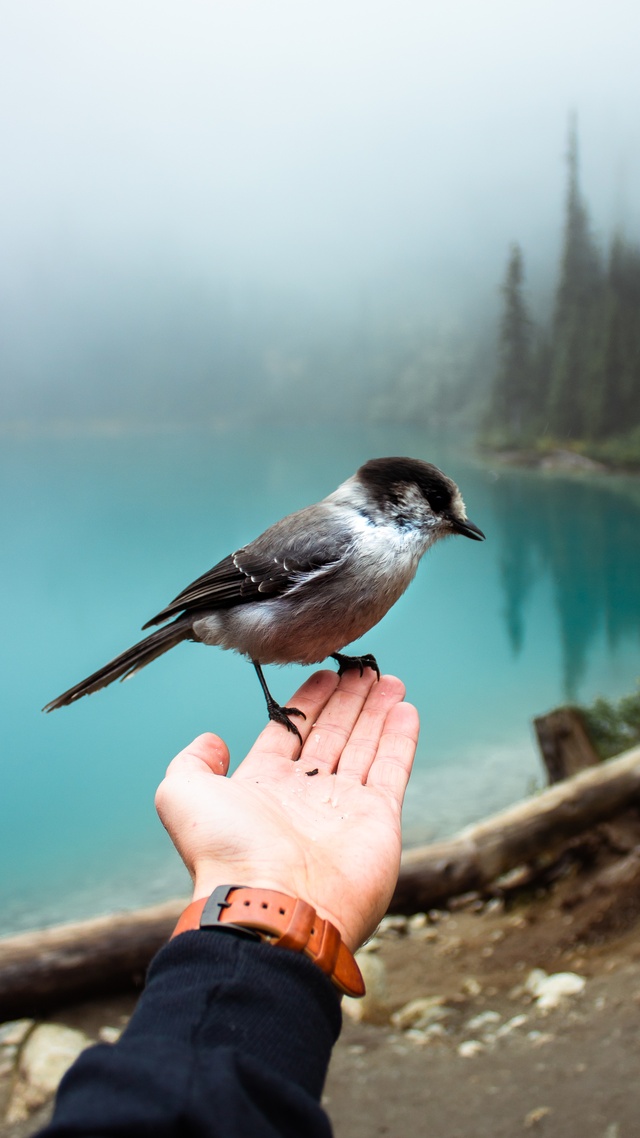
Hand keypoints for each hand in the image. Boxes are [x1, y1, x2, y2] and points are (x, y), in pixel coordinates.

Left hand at [155, 669, 418, 950]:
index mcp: (263, 786)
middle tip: (364, 668)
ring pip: (363, 746)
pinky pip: (391, 769)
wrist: (272, 904)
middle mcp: (304, 796)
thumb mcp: (183, 795)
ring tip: (388, 678)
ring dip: (376, 711)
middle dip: (348, 700)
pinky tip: (405, 709)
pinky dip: (400, 739)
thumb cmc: (226, 852)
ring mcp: (344, 808)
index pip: (291, 732)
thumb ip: (192, 762)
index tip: (325, 673)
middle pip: (332, 734)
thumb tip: (211, 740)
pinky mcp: (378, 820)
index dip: (308, 702)